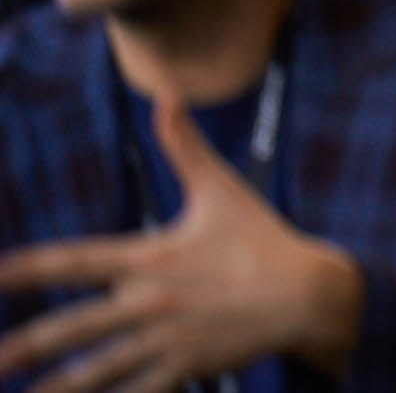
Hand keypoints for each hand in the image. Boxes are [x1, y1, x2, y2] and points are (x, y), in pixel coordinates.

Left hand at [0, 94, 364, 390]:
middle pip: (73, 327)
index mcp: (152, 255)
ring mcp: (167, 338)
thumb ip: (183, 145)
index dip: (28, 268)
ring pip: (97, 370)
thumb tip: (166, 93)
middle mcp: (151, 299)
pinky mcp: (186, 367)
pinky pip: (138, 392)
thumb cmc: (261, 238)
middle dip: (25, 347)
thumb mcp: (222, 188)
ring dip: (55, 388)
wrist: (307, 293)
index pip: (75, 261)